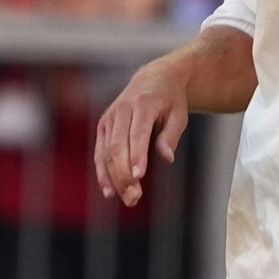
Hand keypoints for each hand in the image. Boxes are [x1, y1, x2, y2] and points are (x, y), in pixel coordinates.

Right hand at [93, 60, 189, 206]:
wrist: (153, 79)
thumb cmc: (170, 100)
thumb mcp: (179, 114)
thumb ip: (171, 135)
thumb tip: (167, 158)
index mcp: (142, 104)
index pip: (137, 133)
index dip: (136, 155)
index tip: (138, 177)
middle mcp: (121, 109)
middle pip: (118, 146)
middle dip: (124, 173)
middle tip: (134, 198)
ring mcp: (109, 118)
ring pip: (106, 152)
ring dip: (114, 178)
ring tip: (128, 199)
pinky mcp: (103, 126)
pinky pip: (100, 153)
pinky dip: (102, 173)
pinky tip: (109, 192)